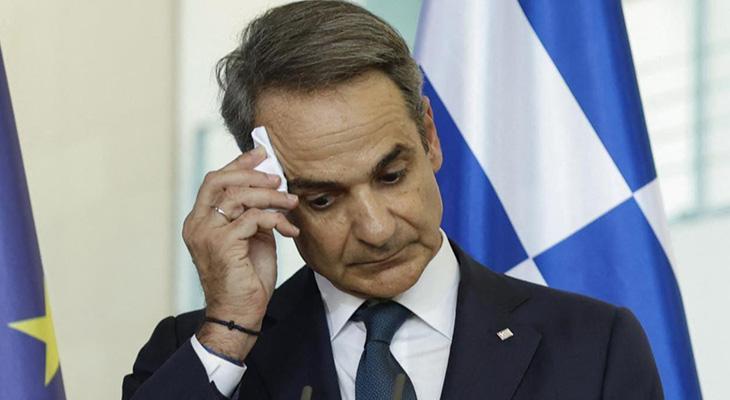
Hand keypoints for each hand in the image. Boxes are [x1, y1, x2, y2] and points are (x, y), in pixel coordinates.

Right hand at [182, 147, 298, 359]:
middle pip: (220, 181)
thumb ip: (253, 213)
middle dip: (252, 175)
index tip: (261, 155)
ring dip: (271, 196)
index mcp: (200, 221)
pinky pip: (253, 218)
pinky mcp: (223, 244)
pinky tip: (289, 230)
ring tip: (290, 202)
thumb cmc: (247, 278)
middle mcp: (197, 224)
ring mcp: (207, 234)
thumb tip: (272, 188)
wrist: (240, 312)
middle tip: (278, 178)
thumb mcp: (251, 238)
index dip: (238, 165)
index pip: (214, 181)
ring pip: (239, 197)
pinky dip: (275, 219)